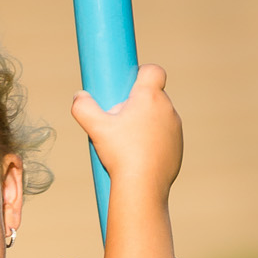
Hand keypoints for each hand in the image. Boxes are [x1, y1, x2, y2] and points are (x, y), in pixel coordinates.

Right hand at [72, 63, 182, 194]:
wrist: (142, 186)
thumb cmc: (120, 154)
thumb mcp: (95, 128)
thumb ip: (82, 107)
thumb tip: (79, 96)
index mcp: (150, 97)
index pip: (153, 71)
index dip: (142, 74)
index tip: (129, 87)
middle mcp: (167, 109)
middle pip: (153, 96)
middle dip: (137, 103)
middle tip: (120, 121)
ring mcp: (175, 129)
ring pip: (159, 117)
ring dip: (146, 122)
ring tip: (128, 142)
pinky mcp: (178, 147)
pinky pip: (165, 136)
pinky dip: (154, 141)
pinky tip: (140, 155)